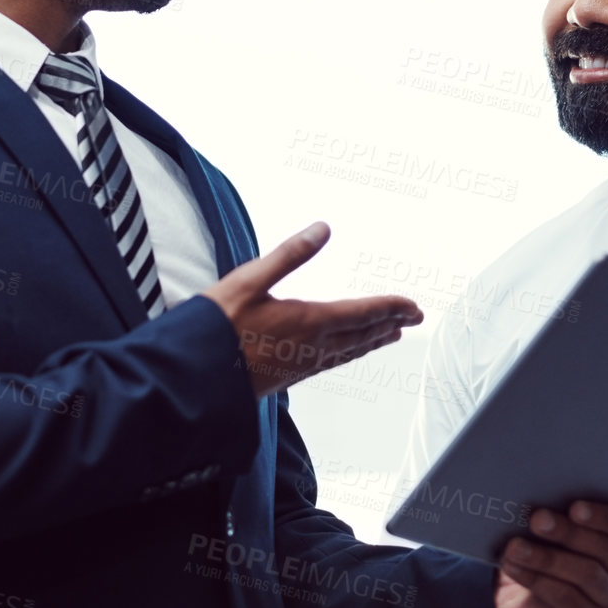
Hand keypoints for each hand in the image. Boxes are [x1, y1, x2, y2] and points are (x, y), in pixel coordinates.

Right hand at [202, 222, 422, 397]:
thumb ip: (289, 255)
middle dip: (391, 323)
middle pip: (363, 334)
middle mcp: (312, 346)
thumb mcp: (250, 279)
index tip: (414, 306)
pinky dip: (350, 354)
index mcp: (309, 321)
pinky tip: (345, 353)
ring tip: (390, 335)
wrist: (193, 379)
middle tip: (414, 318)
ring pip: (349, 351)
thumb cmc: (216, 327)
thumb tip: (322, 229)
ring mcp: (301, 365)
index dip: (391, 307)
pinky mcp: (288, 377)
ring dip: (373, 341)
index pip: (363, 312)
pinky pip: (331, 363)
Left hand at [494, 490, 607, 607]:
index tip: (573, 507)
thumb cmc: (548, 555)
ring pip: (585, 575)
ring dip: (547, 557)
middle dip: (568, 533)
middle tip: (536, 519)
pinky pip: (566, 598)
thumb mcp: (562, 529)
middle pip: (604, 550)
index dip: (602, 516)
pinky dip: (537, 580)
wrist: (523, 602)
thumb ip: (578, 508)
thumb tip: (600, 475)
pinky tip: (515, 567)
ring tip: (515, 546)